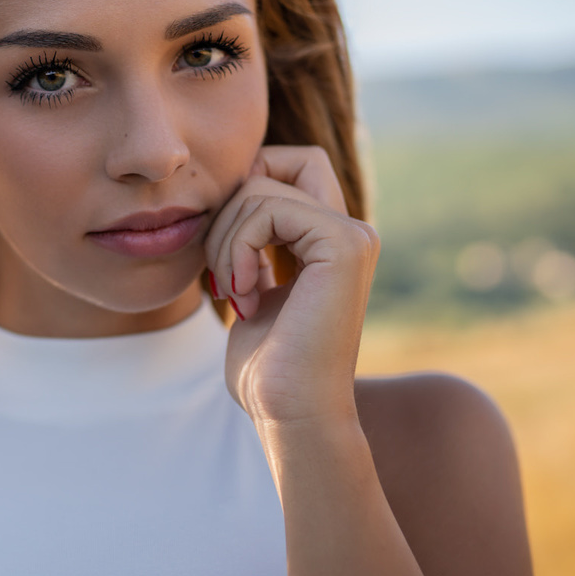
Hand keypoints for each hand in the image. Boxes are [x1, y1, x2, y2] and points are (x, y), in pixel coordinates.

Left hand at [204, 146, 379, 428]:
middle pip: (272, 162)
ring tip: (233, 294)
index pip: (280, 164)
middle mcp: (349, 229)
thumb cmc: (265, 367)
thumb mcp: (250, 289)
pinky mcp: (346, 244)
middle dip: (225, 212)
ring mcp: (353, 234)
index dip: (238, 192)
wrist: (290, 413)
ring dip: (223, 242)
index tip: (222, 256)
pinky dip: (238, 248)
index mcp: (328, 238)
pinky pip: (268, 207)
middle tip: (221, 274)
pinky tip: (245, 297)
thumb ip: (250, 242)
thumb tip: (228, 193)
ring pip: (258, 187)